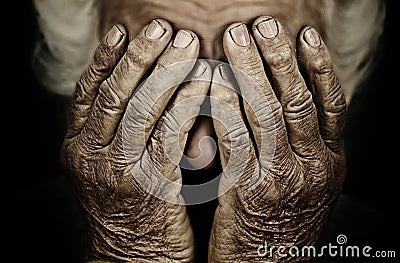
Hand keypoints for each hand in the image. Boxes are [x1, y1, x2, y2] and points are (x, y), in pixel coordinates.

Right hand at [61, 19, 210, 261]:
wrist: (134, 258)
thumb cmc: (131, 208)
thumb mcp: (113, 166)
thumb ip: (120, 132)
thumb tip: (145, 86)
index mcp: (77, 149)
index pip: (88, 93)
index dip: (106, 59)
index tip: (125, 31)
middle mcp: (90, 156)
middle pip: (114, 94)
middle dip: (139, 57)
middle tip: (162, 27)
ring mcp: (117, 172)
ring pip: (140, 109)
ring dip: (165, 72)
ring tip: (187, 43)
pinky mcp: (150, 186)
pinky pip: (170, 134)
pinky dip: (188, 103)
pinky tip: (204, 81)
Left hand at [209, 16, 345, 261]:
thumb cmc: (284, 221)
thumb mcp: (306, 182)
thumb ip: (301, 145)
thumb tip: (285, 98)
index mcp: (331, 160)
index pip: (331, 103)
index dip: (319, 65)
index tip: (304, 33)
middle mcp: (314, 166)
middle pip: (299, 99)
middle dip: (280, 57)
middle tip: (263, 22)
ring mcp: (284, 179)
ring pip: (268, 113)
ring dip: (251, 71)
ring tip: (236, 38)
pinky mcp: (250, 193)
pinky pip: (238, 141)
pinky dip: (227, 108)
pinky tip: (215, 83)